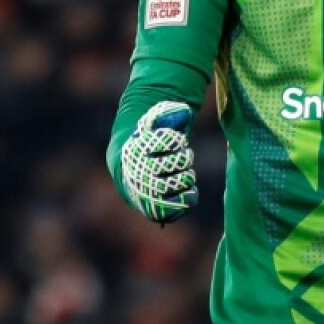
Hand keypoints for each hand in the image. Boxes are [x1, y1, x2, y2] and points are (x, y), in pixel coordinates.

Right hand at [120, 101, 198, 222]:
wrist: (132, 175)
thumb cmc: (148, 145)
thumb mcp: (153, 125)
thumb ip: (168, 113)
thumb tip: (185, 112)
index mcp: (139, 149)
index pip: (169, 139)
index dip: (176, 139)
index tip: (174, 140)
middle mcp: (141, 172)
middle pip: (178, 161)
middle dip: (185, 157)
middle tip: (181, 157)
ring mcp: (149, 193)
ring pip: (183, 180)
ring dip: (188, 175)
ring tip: (181, 173)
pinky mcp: (159, 211)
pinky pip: (184, 202)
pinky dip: (190, 194)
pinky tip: (185, 188)